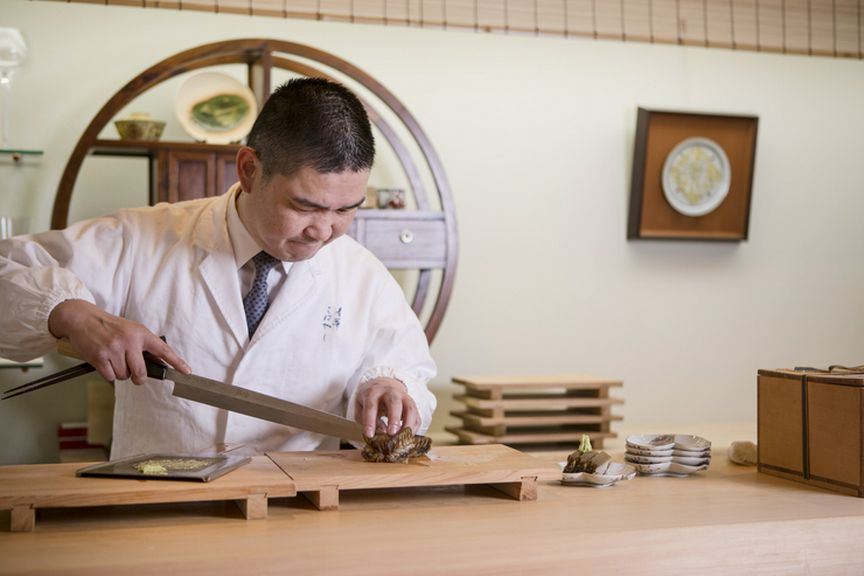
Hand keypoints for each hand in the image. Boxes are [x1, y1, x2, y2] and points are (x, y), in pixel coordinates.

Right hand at [47, 299, 190, 384]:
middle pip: (141, 372)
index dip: (176, 362)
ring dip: (120, 373)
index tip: (186, 371)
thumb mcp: (131, 330)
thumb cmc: (109, 326)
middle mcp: (129, 341)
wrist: (83, 319)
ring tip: (114, 359)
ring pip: (124, 376)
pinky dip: (108, 374)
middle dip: (138, 377)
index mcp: (141, 333)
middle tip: (134, 374)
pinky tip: (105, 362)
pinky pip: (110, 377)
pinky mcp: (100, 358)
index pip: (163, 350)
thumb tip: (159, 363)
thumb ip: (145, 345)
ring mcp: (114, 350)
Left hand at [354, 377, 420, 437]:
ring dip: (408, 425)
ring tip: (402, 439)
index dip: (370, 421)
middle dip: (394, 418)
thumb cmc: (369, 399)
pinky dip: (414, 428)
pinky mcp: (412, 404)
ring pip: (410, 409)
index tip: (369, 435)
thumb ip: (365, 419)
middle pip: (394, 402)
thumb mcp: (360, 406)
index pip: (371, 406)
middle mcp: (390, 392)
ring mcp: (403, 397)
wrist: (383, 384)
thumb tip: (381, 432)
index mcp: (373, 392)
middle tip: (392, 433)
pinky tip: (407, 437)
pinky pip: (416, 416)